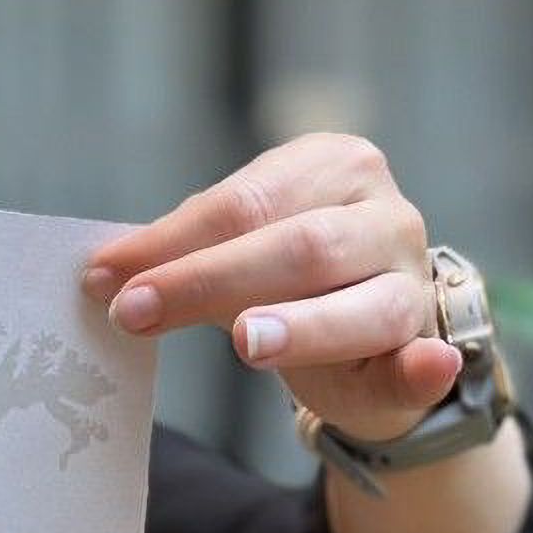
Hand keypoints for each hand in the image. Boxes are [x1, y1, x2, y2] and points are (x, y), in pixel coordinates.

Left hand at [85, 133, 456, 443]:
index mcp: (334, 166)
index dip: (172, 241)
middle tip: (135, 312)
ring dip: (303, 325)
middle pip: (298, 245)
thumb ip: (184, 253)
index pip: (244, 200)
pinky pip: (429, 361)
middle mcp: (387, 214)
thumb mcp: (238, 252)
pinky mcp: (430, 351)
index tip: (105, 275)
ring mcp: (414, 283)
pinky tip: (426, 366)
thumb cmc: (291, 281)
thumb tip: (102, 273)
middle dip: (209, 281)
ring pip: (362, 305)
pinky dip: (427, 366)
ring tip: (249, 341)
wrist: (372, 336)